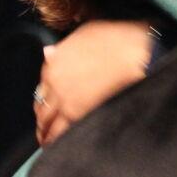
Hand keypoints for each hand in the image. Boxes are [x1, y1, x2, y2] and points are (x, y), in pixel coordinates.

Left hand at [33, 19, 154, 145]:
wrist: (135, 54)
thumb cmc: (116, 39)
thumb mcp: (85, 33)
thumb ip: (64, 47)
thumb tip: (49, 52)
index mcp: (54, 63)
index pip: (42, 84)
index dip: (45, 94)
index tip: (46, 101)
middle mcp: (54, 83)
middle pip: (41, 105)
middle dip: (41, 117)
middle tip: (42, 126)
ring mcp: (65, 100)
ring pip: (47, 121)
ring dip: (44, 132)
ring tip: (46, 140)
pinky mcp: (78, 113)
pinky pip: (61, 131)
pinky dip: (55, 139)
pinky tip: (55, 144)